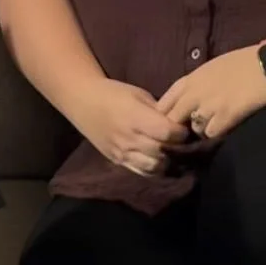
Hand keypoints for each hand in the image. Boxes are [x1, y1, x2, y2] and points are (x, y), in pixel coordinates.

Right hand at [72, 77, 187, 176]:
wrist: (83, 102)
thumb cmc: (113, 93)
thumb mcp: (138, 94)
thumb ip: (158, 110)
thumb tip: (178, 122)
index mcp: (135, 117)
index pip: (167, 132)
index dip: (180, 131)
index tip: (182, 126)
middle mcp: (129, 137)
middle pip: (163, 150)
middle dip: (176, 146)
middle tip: (179, 139)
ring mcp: (122, 152)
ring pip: (154, 165)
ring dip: (165, 159)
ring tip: (168, 150)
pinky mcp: (117, 160)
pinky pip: (141, 172)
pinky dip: (153, 168)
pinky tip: (157, 159)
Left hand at [158, 46, 265, 141]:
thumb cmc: (243, 63)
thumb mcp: (210, 69)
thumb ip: (196, 85)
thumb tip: (186, 102)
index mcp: (190, 79)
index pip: (163, 104)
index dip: (166, 117)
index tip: (173, 124)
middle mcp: (195, 92)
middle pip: (173, 120)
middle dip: (179, 129)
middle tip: (189, 135)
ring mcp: (210, 104)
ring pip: (193, 129)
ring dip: (201, 132)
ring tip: (214, 129)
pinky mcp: (227, 115)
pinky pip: (212, 134)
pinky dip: (217, 135)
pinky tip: (226, 130)